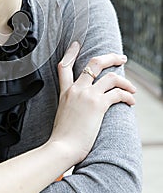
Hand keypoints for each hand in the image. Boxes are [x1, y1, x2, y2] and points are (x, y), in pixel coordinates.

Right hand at [49, 42, 135, 164]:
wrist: (62, 147)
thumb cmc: (62, 138)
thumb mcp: (61, 115)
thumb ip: (70, 106)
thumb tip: (78, 110)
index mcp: (65, 92)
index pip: (65, 66)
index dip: (71, 52)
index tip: (77, 44)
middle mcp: (76, 89)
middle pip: (94, 63)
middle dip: (110, 58)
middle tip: (121, 58)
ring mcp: (87, 95)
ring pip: (110, 76)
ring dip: (125, 81)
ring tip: (132, 87)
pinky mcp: (98, 105)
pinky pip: (117, 93)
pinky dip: (127, 96)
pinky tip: (131, 102)